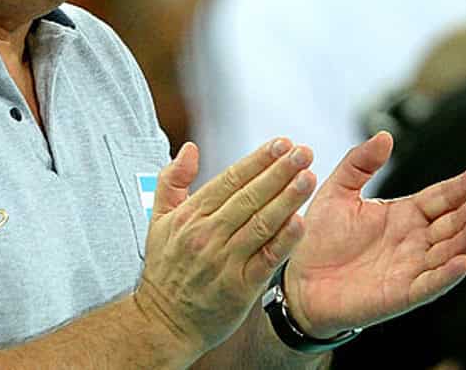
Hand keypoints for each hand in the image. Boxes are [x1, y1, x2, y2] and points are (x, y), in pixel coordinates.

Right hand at [133, 138, 316, 354]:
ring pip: (261, 223)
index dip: (258, 160)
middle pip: (249, 196)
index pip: (229, 179)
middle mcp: (206, 235)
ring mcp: (224, 261)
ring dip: (288, 199)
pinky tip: (301, 222)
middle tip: (304, 152)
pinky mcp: (239, 287)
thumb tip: (190, 148)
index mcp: (189, 216)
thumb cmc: (165, 270)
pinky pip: (266, 259)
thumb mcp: (157, 220)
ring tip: (309, 178)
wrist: (163, 322)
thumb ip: (171, 181)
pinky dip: (284, 240)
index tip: (281, 143)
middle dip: (279, 171)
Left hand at [284, 131, 465, 337]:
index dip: (462, 186)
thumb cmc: (320, 237)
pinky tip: (464, 261)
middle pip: (452, 223)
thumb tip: (385, 135)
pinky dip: (448, 274)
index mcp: (404, 215)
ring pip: (449, 252)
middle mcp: (415, 240)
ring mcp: (412, 268)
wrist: (300, 280)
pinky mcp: (403, 293)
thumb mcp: (337, 193)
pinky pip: (431, 284)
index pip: (441, 198)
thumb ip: (359, 164)